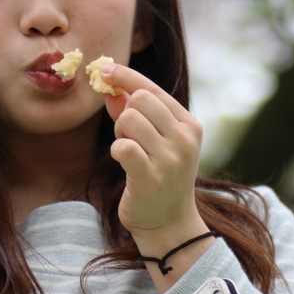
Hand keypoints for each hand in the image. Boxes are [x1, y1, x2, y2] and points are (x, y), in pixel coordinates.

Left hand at [99, 63, 207, 244]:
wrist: (169, 223)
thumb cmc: (159, 176)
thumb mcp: (154, 141)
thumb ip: (133, 111)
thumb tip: (109, 86)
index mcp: (189, 125)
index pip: (152, 88)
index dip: (125, 76)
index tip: (104, 69)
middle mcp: (184, 139)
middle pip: (140, 99)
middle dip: (125, 113)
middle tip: (127, 134)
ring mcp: (170, 159)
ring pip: (129, 119)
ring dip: (120, 132)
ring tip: (128, 150)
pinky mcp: (151, 177)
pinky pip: (123, 146)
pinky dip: (117, 150)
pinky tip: (124, 162)